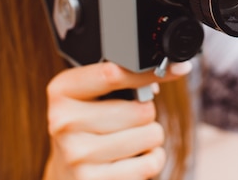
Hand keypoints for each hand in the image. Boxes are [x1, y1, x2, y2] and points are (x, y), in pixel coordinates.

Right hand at [42, 60, 192, 179]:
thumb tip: (168, 71)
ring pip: (150, 135)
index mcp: (62, 91)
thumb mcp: (92, 96)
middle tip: (127, 121)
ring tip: (128, 140)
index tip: (176, 68)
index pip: (113, 73)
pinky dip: (150, 159)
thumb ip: (122, 80)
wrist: (67, 172)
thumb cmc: (87, 127)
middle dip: (146, 113)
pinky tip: (130, 160)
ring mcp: (78, 155)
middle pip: (141, 109)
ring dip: (149, 137)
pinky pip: (150, 163)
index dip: (148, 72)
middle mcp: (64, 122)